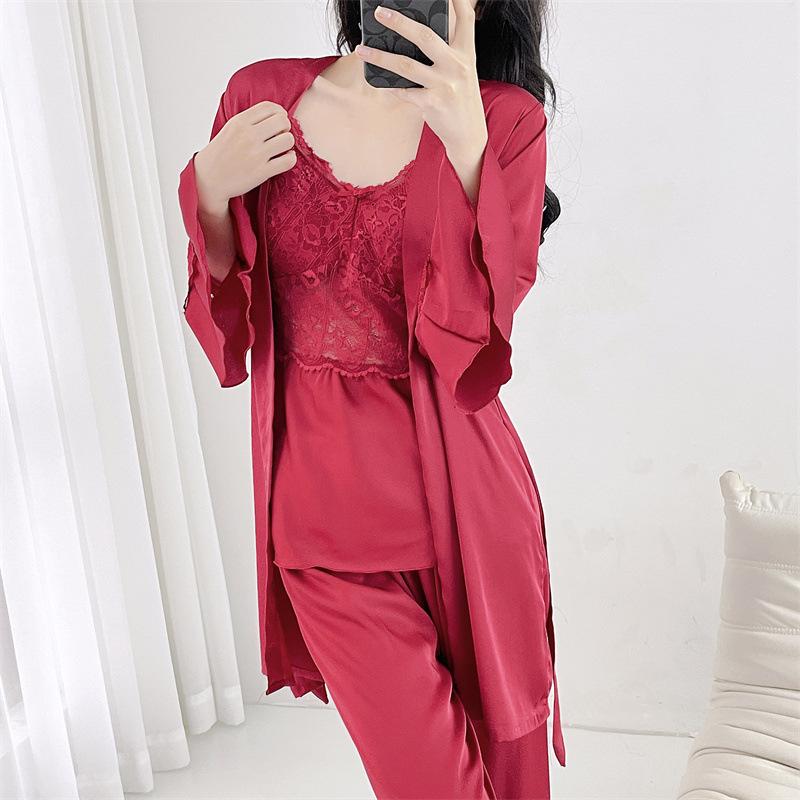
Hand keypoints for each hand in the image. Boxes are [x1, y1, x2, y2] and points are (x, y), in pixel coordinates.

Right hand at [194, 100, 295, 214]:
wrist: (209, 179)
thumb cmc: (221, 153)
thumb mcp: (230, 128)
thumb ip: (250, 120)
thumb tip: (276, 113)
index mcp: (240, 122)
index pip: (270, 107)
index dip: (280, 113)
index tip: (278, 121)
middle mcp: (248, 135)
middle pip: (283, 121)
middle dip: (285, 128)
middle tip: (280, 136)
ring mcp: (256, 154)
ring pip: (288, 140)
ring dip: (288, 144)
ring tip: (281, 148)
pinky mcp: (262, 172)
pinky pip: (288, 160)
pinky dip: (290, 159)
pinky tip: (284, 159)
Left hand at [355, 0, 486, 166]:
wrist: (469, 134)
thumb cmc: (461, 99)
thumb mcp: (462, 71)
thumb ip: (447, 53)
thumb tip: (415, 36)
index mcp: (466, 52)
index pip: (466, 17)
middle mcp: (457, 65)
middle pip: (425, 35)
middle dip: (399, 22)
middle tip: (379, 13)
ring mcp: (445, 84)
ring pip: (406, 65)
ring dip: (380, 56)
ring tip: (362, 49)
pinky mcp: (433, 103)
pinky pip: (405, 91)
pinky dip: (391, 87)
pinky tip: (380, 82)